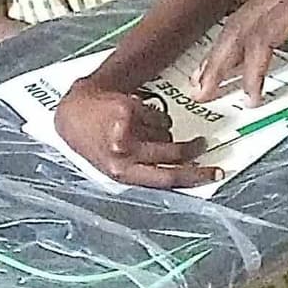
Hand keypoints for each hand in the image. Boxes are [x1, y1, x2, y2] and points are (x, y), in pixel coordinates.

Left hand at [52, 76, 206, 190]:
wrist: (72, 113)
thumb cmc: (91, 141)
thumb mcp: (111, 166)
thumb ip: (141, 171)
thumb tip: (181, 171)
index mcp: (120, 172)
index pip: (166, 179)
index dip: (195, 177)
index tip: (215, 173)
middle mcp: (124, 153)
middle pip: (173, 154)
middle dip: (192, 150)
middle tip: (201, 145)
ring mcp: (127, 129)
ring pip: (166, 132)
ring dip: (163, 130)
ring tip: (146, 129)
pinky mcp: (130, 109)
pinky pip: (158, 115)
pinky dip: (154, 115)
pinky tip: (138, 115)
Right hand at [195, 0, 287, 109]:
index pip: (261, 40)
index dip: (251, 72)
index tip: (252, 100)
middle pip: (238, 27)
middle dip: (217, 61)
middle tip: (199, 92)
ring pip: (241, 16)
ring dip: (221, 46)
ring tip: (204, 74)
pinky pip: (252, 6)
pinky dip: (237, 29)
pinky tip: (233, 41)